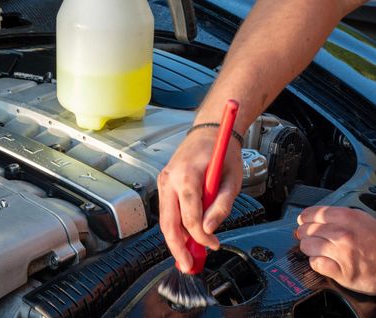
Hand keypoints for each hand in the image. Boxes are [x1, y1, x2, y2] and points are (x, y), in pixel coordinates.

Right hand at [158, 128, 242, 271]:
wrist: (208, 131)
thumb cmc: (222, 150)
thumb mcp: (232, 178)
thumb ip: (222, 205)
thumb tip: (210, 229)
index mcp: (186, 175)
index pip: (189, 215)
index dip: (201, 235)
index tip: (214, 245)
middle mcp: (169, 179)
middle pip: (168, 222)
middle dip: (178, 247)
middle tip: (189, 265)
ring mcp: (163, 182)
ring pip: (164, 220)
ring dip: (175, 241)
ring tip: (187, 258)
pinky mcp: (164, 185)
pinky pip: (167, 212)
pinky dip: (175, 228)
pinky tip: (185, 239)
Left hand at [297, 206, 375, 294]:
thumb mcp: (361, 220)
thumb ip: (337, 217)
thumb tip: (308, 218)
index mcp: (347, 217)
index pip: (311, 214)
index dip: (304, 219)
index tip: (303, 223)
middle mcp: (343, 233)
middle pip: (306, 230)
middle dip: (305, 235)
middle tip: (311, 239)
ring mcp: (341, 253)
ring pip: (307, 246)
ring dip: (310, 249)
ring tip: (319, 251)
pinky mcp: (342, 272)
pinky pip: (315, 264)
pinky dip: (317, 263)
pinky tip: (325, 262)